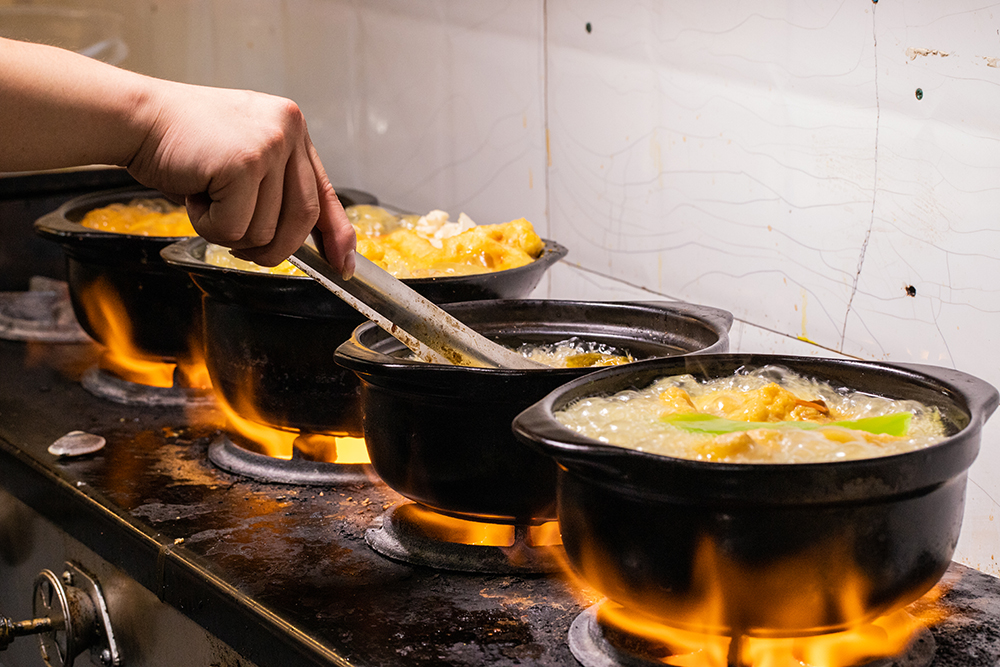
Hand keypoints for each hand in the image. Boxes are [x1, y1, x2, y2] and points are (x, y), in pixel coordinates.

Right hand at [128, 81, 355, 273]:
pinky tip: (195, 196)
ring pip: (266, 230)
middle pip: (302, 219)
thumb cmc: (182, 143)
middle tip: (242, 249)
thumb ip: (275, 191)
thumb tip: (301, 241)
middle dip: (274, 248)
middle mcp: (289, 132)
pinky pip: (236, 228)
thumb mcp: (243, 162)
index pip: (327, 194)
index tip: (342, 264)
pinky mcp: (245, 163)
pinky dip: (209, 227)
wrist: (136, 118)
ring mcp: (269, 145)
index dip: (336, 235)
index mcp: (293, 129)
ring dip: (229, 232)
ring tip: (205, 200)